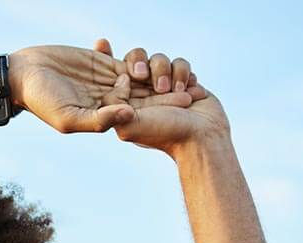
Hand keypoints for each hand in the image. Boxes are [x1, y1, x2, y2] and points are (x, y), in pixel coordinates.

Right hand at [8, 43, 202, 133]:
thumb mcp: (70, 117)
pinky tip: (163, 56)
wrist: (26, 75)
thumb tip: (131, 116)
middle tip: (197, 87)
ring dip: (159, 72)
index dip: (164, 107)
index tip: (188, 101)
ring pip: (141, 77)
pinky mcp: (102, 62)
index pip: (141, 113)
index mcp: (105, 117)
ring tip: (182, 69)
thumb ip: (100, 120)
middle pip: (146, 96)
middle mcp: (109, 101)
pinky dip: (141, 57)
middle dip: (169, 91)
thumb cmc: (43, 101)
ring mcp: (107, 80)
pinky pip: (127, 58)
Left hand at [93, 39, 231, 157]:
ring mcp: (163, 86)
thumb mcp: (129, 125)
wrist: (200, 137)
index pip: (111, 75)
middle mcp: (142, 93)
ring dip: (167, 73)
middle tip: (143, 75)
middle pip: (135, 58)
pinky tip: (189, 91)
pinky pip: (180, 62)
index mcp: (125, 103)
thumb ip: (115, 104)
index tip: (102, 45)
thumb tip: (121, 78)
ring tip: (175, 93)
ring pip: (159, 59)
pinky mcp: (182, 81)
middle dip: (141, 63)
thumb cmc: (165, 134)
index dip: (105, 58)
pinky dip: (183, 75)